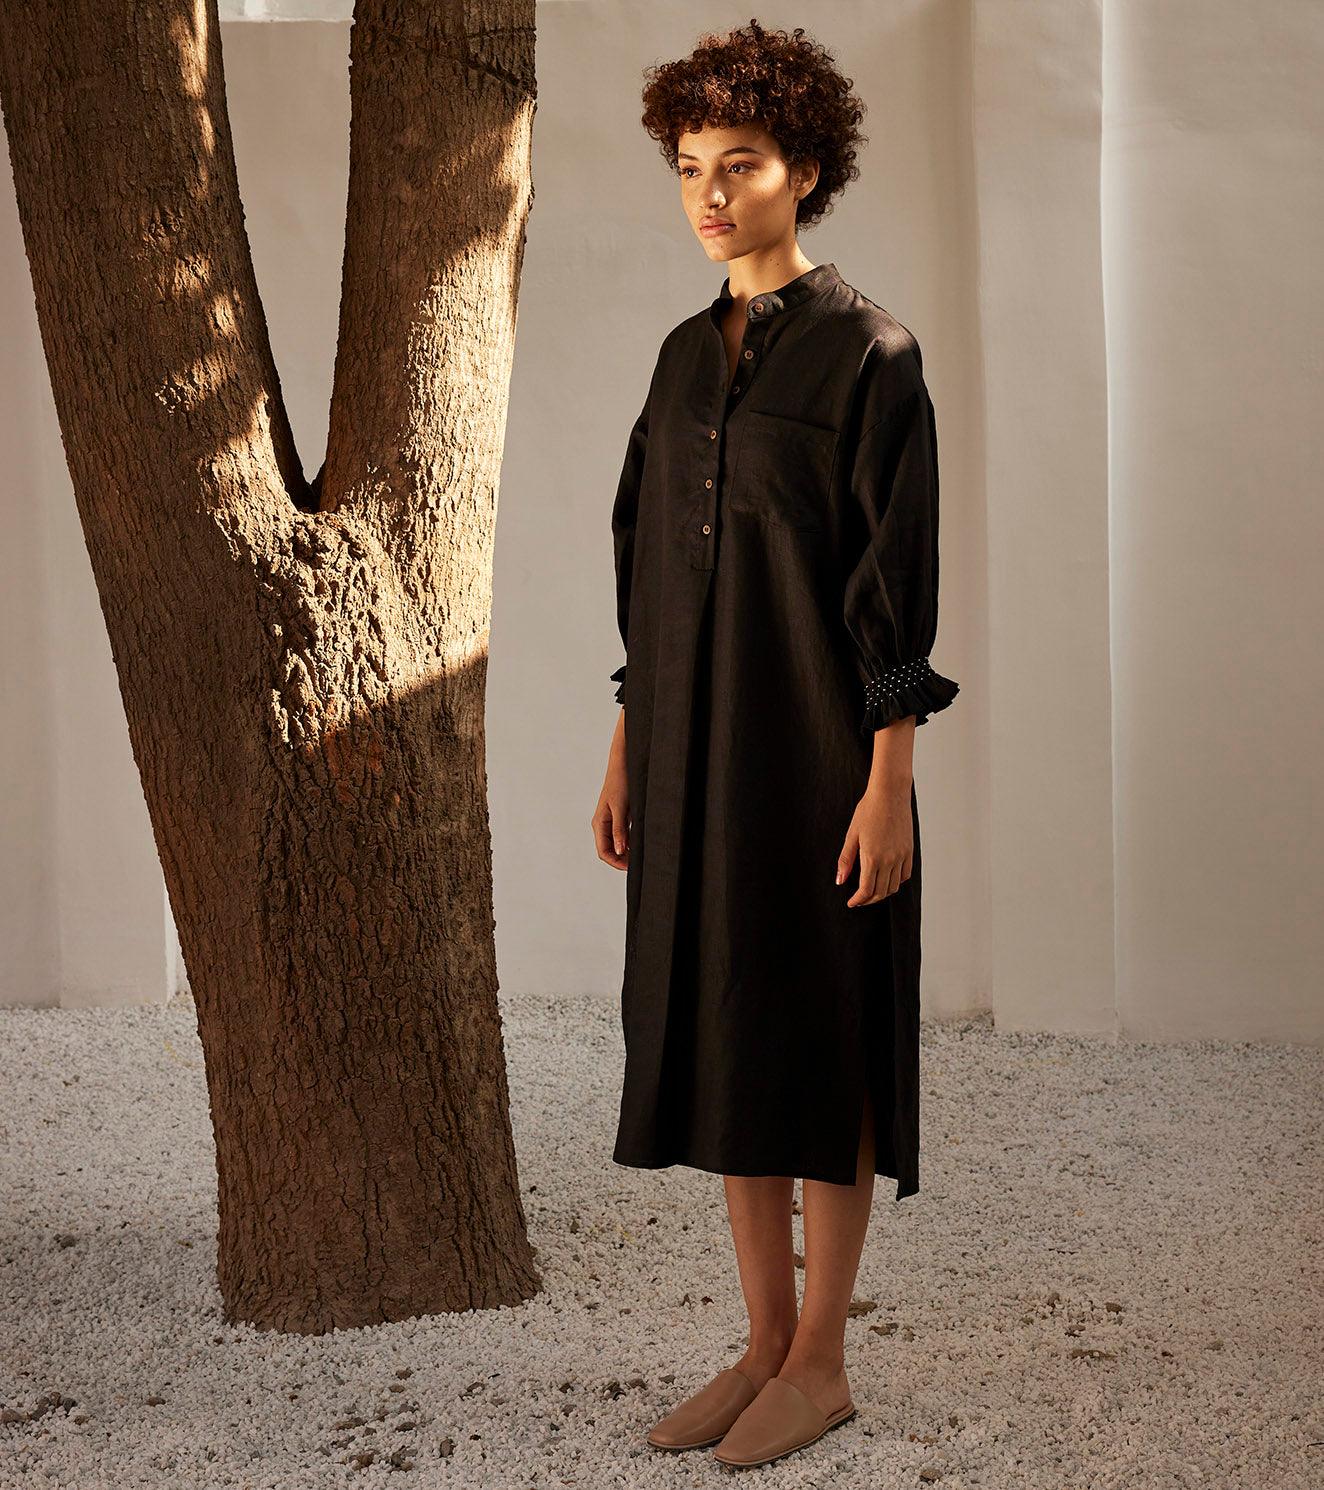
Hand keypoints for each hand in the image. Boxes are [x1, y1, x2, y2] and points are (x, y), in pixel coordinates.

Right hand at [592, 732, 629, 869]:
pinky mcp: (618, 817)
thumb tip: (618, 850)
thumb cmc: (621, 782)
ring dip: (625, 852)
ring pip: (614, 845)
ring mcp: (609, 821)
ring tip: (640, 855)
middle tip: (639, 863)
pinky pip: (620, 836)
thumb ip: (619, 830)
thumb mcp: (622, 807)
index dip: (616, 862)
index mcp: (599, 823)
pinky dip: (628, 843)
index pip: (603, 852)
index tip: (632, 867)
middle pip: (608, 851)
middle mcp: (602, 824)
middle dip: (621, 860)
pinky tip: (639, 843)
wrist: (623, 764)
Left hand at [836, 784, 912, 905]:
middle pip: (881, 892)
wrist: (890, 793)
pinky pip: (905, 874)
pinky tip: (887, 878)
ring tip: (871, 890)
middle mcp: (889, 860)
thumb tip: (839, 881)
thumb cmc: (868, 810)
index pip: (866, 890)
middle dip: (868, 899)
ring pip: (894, 886)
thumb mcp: (852, 835)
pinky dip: (896, 882)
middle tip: (859, 899)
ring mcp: (901, 856)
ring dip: (882, 892)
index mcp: (872, 857)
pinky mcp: (909, 850)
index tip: (852, 903)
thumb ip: (845, 860)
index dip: (858, 900)